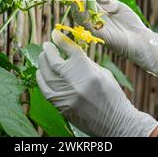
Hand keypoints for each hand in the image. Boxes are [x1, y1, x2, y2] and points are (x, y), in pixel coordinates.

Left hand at [36, 29, 157, 136]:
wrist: (116, 122)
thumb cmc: (113, 95)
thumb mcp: (103, 73)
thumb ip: (85, 62)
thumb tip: (70, 53)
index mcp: (87, 70)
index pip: (69, 49)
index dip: (60, 40)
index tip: (55, 34)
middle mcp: (75, 82)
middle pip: (54, 61)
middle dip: (48, 51)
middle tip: (46, 45)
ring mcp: (66, 96)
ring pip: (46, 75)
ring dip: (43, 64)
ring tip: (43, 57)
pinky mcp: (61, 107)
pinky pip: (45, 90)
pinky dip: (41, 80)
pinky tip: (40, 73)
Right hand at [73, 0, 157, 77]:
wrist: (140, 39)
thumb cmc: (130, 24)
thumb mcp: (116, 6)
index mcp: (98, 13)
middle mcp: (93, 19)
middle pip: (79, 5)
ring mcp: (93, 27)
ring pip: (79, 13)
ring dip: (75, 0)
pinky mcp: (96, 34)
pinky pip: (85, 22)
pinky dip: (80, 12)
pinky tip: (77, 2)